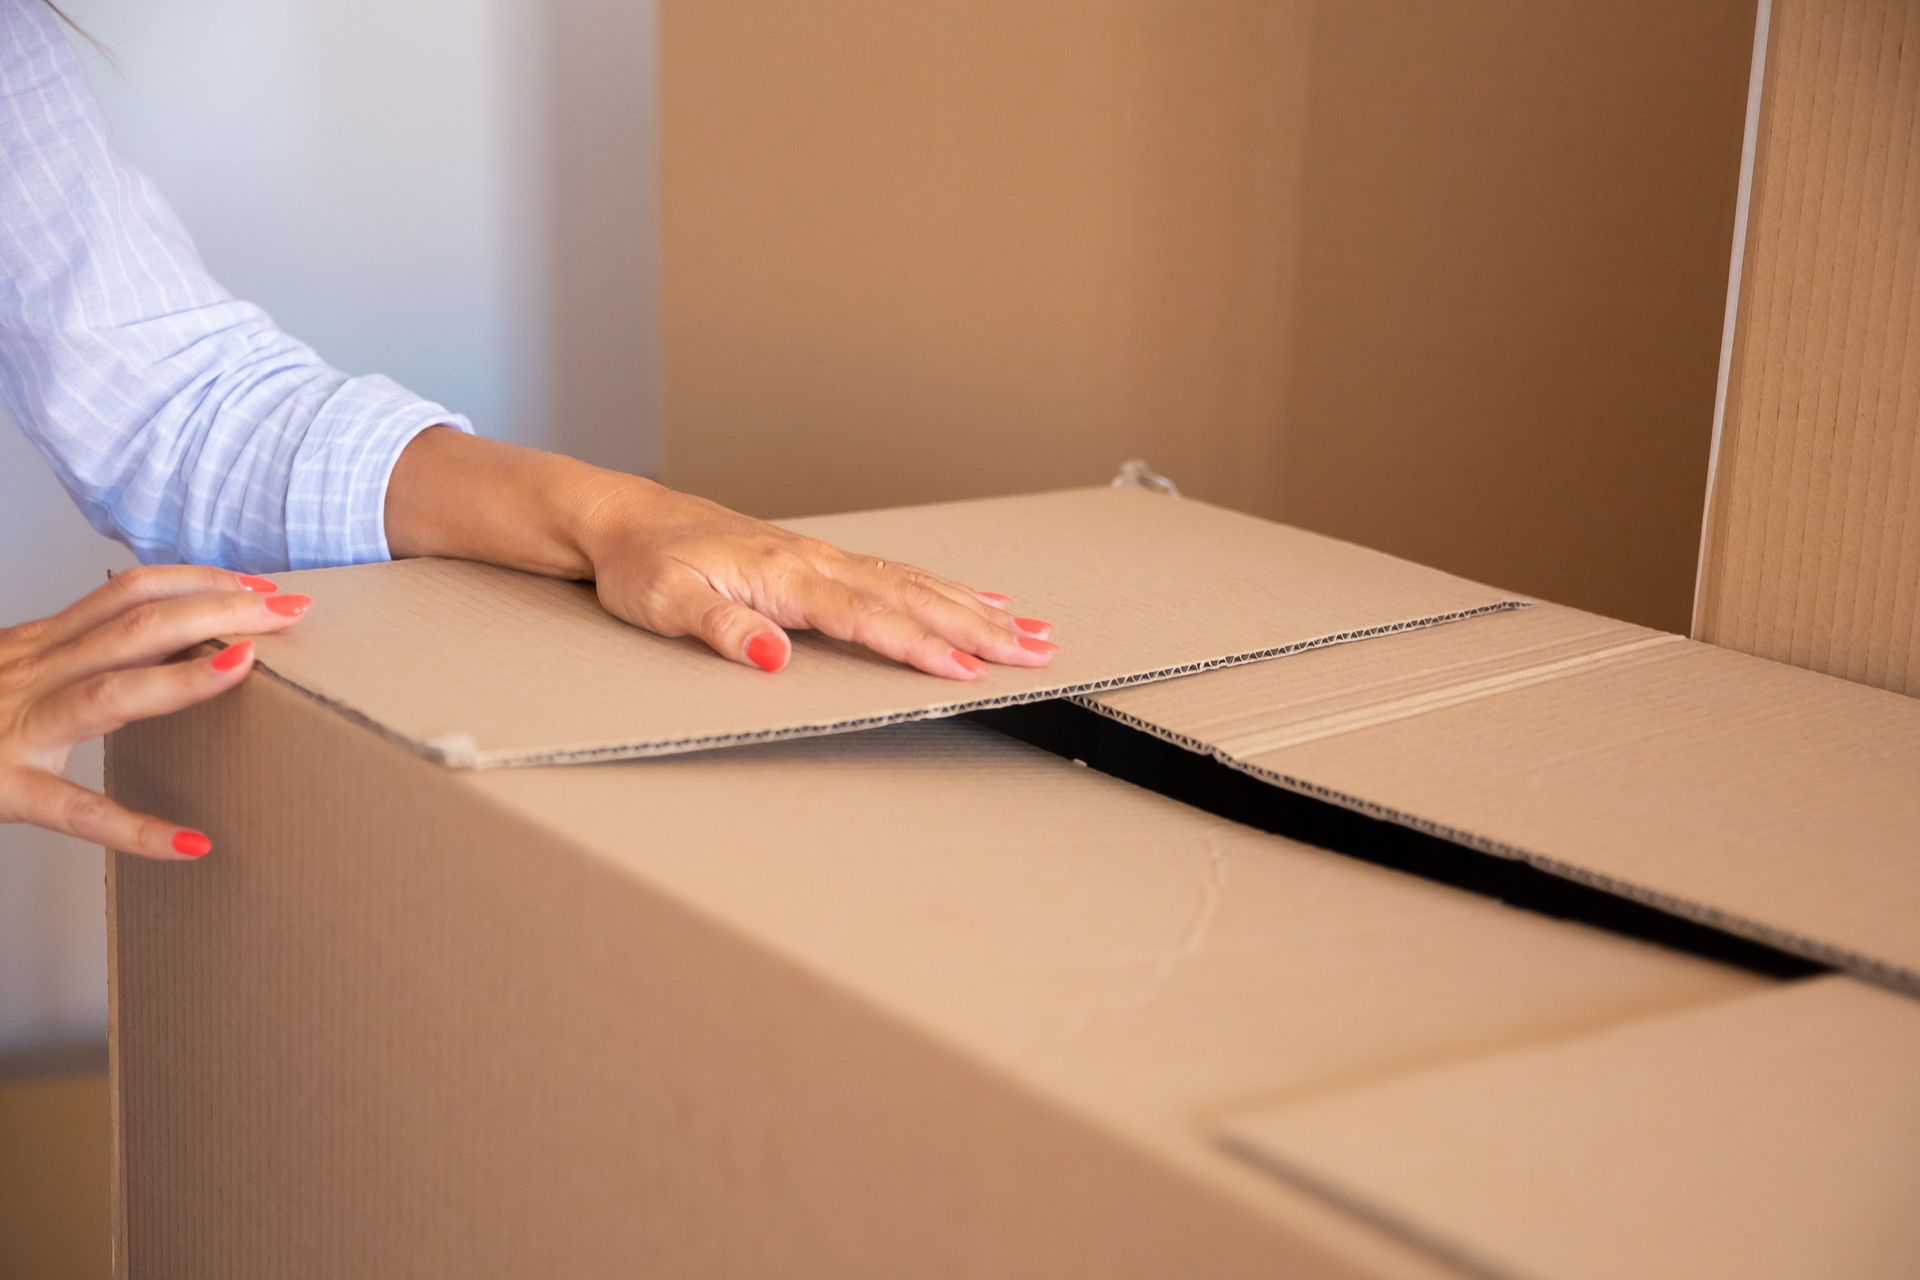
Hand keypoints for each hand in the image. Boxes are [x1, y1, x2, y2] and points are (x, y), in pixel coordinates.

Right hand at [0, 565, 311, 860]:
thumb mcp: (14, 670)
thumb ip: (76, 655)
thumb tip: (163, 643)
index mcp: (37, 646)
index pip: (127, 592)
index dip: (199, 581)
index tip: (262, 586)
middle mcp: (29, 673)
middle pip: (135, 626)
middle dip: (219, 610)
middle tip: (292, 609)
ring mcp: (15, 729)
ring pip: (108, 692)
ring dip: (184, 677)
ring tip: (248, 666)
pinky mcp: (2, 789)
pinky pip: (74, 810)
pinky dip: (135, 829)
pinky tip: (191, 843)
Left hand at [578, 478, 1058, 678]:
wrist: (627, 520)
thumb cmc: (643, 565)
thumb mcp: (664, 603)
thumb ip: (722, 629)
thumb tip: (774, 658)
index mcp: (785, 574)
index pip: (868, 618)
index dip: (920, 647)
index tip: (968, 669)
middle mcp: (817, 561)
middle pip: (913, 598)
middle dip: (979, 628)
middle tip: (1037, 651)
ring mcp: (825, 557)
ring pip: (918, 584)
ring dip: (978, 609)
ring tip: (1034, 629)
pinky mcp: (822, 559)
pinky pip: (900, 573)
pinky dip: (947, 588)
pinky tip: (980, 598)